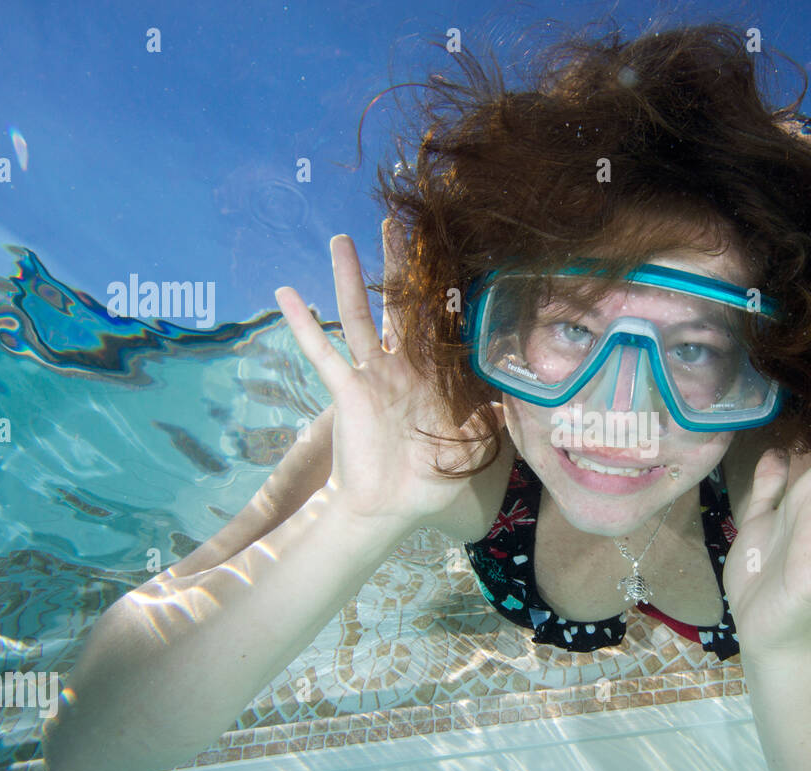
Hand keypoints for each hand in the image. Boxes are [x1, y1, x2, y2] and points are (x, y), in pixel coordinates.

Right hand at [273, 229, 490, 526]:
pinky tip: (286, 294)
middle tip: (394, 223)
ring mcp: (372, 376)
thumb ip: (495, 416)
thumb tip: (524, 396)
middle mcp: (401, 367)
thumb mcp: (475, 443)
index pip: (437, 321)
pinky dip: (305, 325)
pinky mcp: (348, 391)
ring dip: (348, 279)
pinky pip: (324, 354)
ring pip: (359, 317)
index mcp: (432, 375)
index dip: (440, 288)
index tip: (444, 249)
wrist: (395, 507)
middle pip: (398, 306)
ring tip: (341, 239)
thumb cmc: (433, 477)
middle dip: (396, 266)